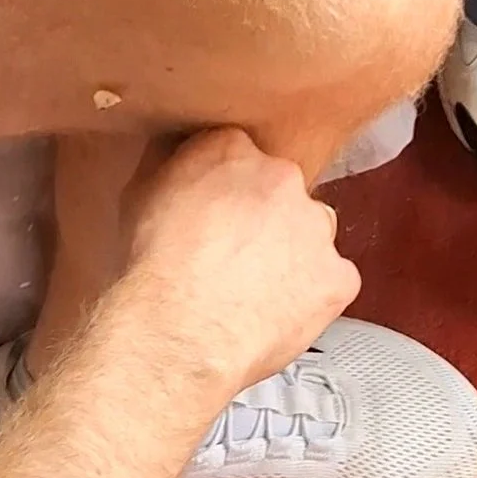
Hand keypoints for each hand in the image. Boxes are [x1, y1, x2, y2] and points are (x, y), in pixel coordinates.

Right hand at [124, 131, 358, 401]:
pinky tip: (279, 312)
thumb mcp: (139, 195)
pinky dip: (312, 295)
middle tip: (235, 253)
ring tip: (259, 287)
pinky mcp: (337, 276)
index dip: (227, 186)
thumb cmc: (152, 267)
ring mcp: (315, 226)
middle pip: (281, 189)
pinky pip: (333, 281)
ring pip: (312, 231)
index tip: (217, 210)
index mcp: (232, 149)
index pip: (238, 152)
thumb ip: (170, 166)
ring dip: (294, 250)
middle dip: (264, 216)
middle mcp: (281, 177)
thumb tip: (175, 158)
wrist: (179, 328)